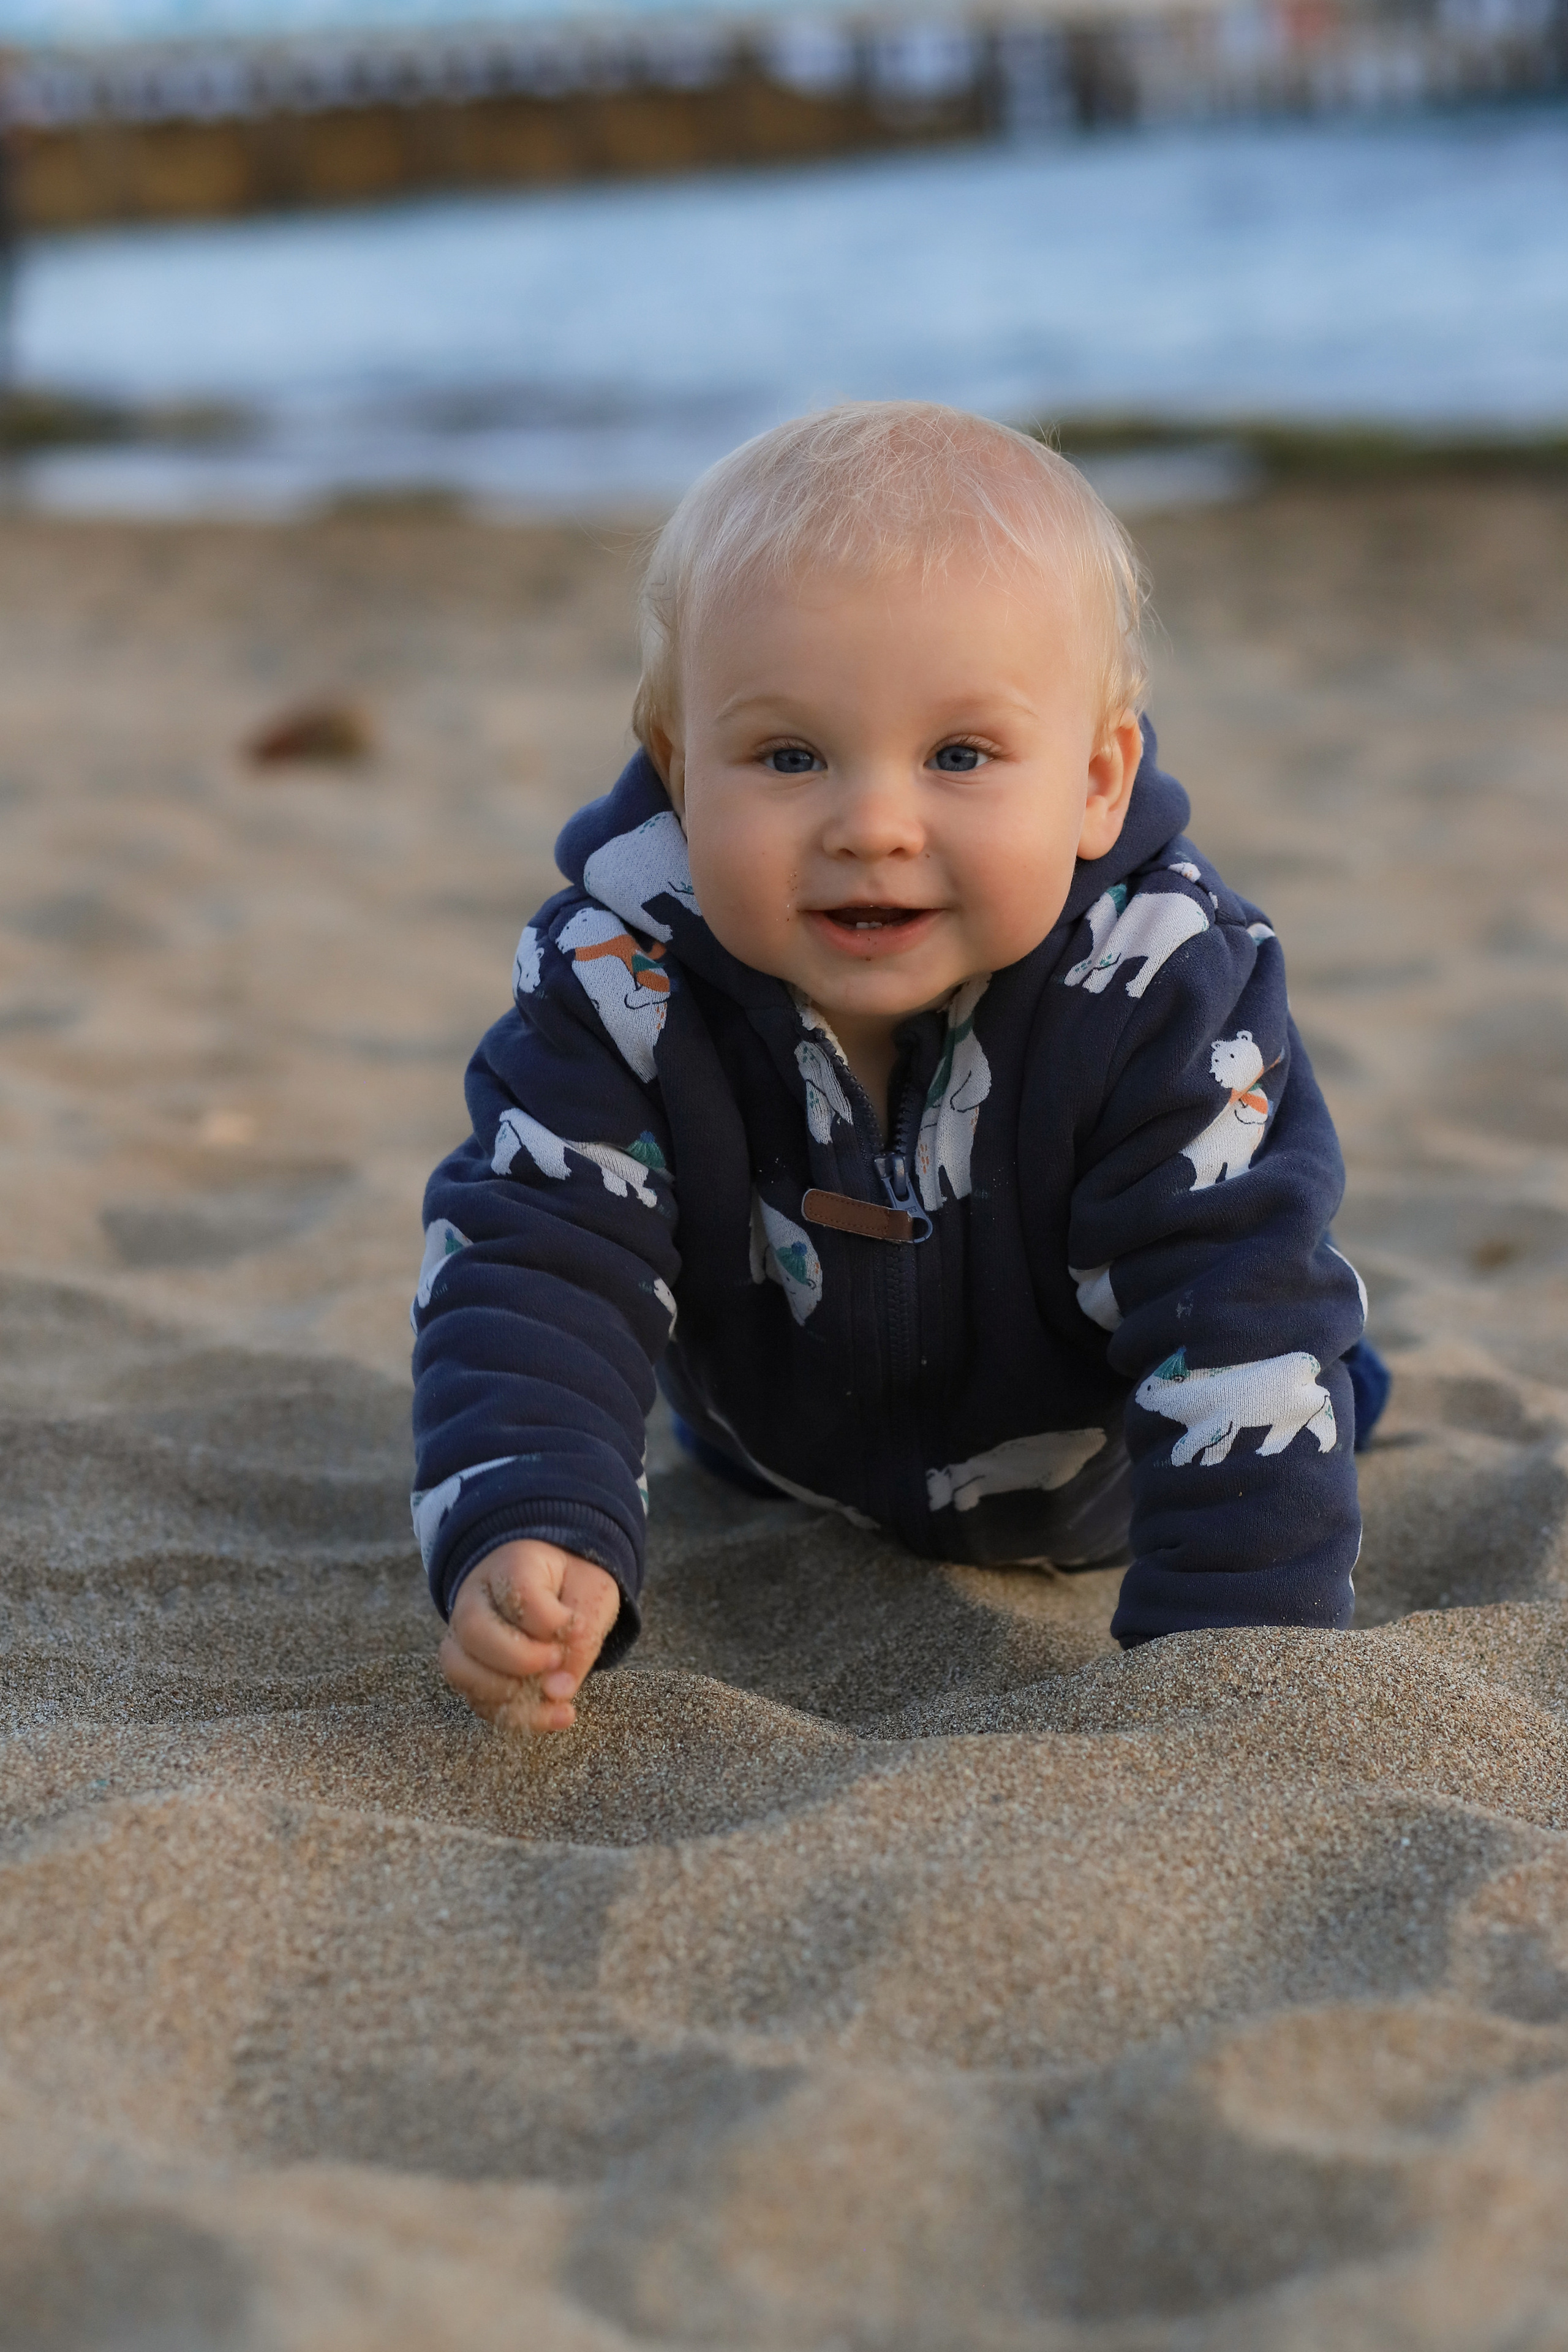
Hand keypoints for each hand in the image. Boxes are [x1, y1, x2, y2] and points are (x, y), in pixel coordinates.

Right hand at [440, 1540, 621, 1733]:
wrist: (554, 1584)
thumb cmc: (573, 1586)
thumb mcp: (593, 1597)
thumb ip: (582, 1640)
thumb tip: (557, 1692)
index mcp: (512, 1564)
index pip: (519, 1592)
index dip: (549, 1621)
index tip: (574, 1628)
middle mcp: (475, 1597)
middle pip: (474, 1630)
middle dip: (519, 1659)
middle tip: (556, 1662)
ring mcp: (463, 1634)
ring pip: (461, 1669)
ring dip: (508, 1694)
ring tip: (554, 1699)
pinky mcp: (468, 1667)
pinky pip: (473, 1697)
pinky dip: (509, 1714)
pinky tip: (549, 1715)